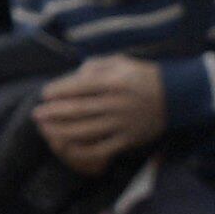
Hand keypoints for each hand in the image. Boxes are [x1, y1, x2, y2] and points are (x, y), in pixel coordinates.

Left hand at [34, 55, 168, 173]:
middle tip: (37, 115)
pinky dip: (81, 151)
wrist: (178, 97)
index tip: (44, 94)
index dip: (58, 91)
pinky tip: (68, 148)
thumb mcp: (122, 62)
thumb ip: (96, 66)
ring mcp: (122, 124)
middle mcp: (117, 103)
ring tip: (46, 130)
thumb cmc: (144, 76)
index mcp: (115, 82)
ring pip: (85, 131)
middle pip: (78, 110)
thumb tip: (74, 78)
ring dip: (61, 131)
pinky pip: (100, 150)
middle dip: (53, 113)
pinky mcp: (128, 140)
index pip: (79, 86)